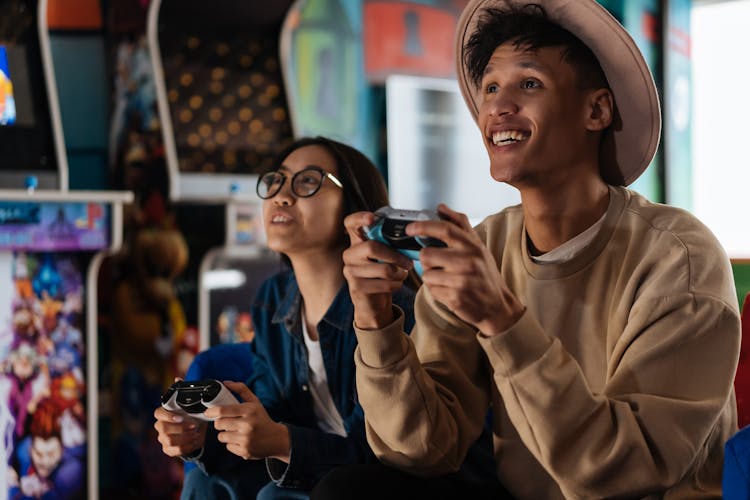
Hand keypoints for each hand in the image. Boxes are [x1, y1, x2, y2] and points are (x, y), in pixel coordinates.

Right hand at [154, 405, 206, 457]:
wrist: (198, 430)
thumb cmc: (194, 417)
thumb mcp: (193, 410)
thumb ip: (191, 409)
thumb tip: (195, 411)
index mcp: (163, 414)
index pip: (159, 413)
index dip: (168, 416)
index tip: (180, 418)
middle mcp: (160, 426)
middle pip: (164, 428)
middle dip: (181, 428)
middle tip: (194, 426)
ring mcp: (162, 438)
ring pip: (170, 440)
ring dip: (185, 437)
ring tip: (196, 434)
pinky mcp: (167, 449)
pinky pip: (175, 450)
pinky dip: (187, 446)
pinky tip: (194, 442)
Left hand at [206, 381, 289, 461]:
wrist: (277, 439)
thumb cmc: (262, 419)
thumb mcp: (255, 402)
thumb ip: (241, 390)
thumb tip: (225, 383)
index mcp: (249, 410)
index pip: (223, 410)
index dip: (211, 411)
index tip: (207, 412)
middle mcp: (247, 425)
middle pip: (219, 424)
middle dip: (220, 423)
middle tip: (228, 422)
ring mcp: (246, 439)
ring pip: (221, 436)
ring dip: (226, 434)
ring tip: (236, 432)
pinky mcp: (244, 451)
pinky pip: (228, 446)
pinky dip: (232, 443)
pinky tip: (241, 440)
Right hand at [342, 211, 413, 328]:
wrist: (373, 302)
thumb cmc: (382, 273)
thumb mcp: (385, 256)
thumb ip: (391, 245)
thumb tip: (411, 238)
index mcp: (357, 241)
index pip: (351, 223)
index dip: (360, 218)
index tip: (372, 218)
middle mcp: (350, 254)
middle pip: (372, 246)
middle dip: (396, 256)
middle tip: (409, 263)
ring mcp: (350, 270)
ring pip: (384, 269)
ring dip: (399, 274)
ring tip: (401, 275)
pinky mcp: (356, 287)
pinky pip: (385, 284)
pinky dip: (396, 285)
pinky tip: (395, 284)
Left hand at [408, 204, 524, 334]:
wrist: (498, 306)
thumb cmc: (486, 275)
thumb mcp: (478, 247)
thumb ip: (460, 225)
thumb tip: (441, 207)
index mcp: (473, 246)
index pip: (444, 229)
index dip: (423, 226)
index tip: (410, 228)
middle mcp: (468, 261)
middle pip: (427, 254)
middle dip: (425, 260)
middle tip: (435, 264)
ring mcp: (462, 280)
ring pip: (426, 274)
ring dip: (431, 277)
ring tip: (445, 279)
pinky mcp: (456, 297)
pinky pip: (431, 290)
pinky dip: (436, 290)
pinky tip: (449, 290)